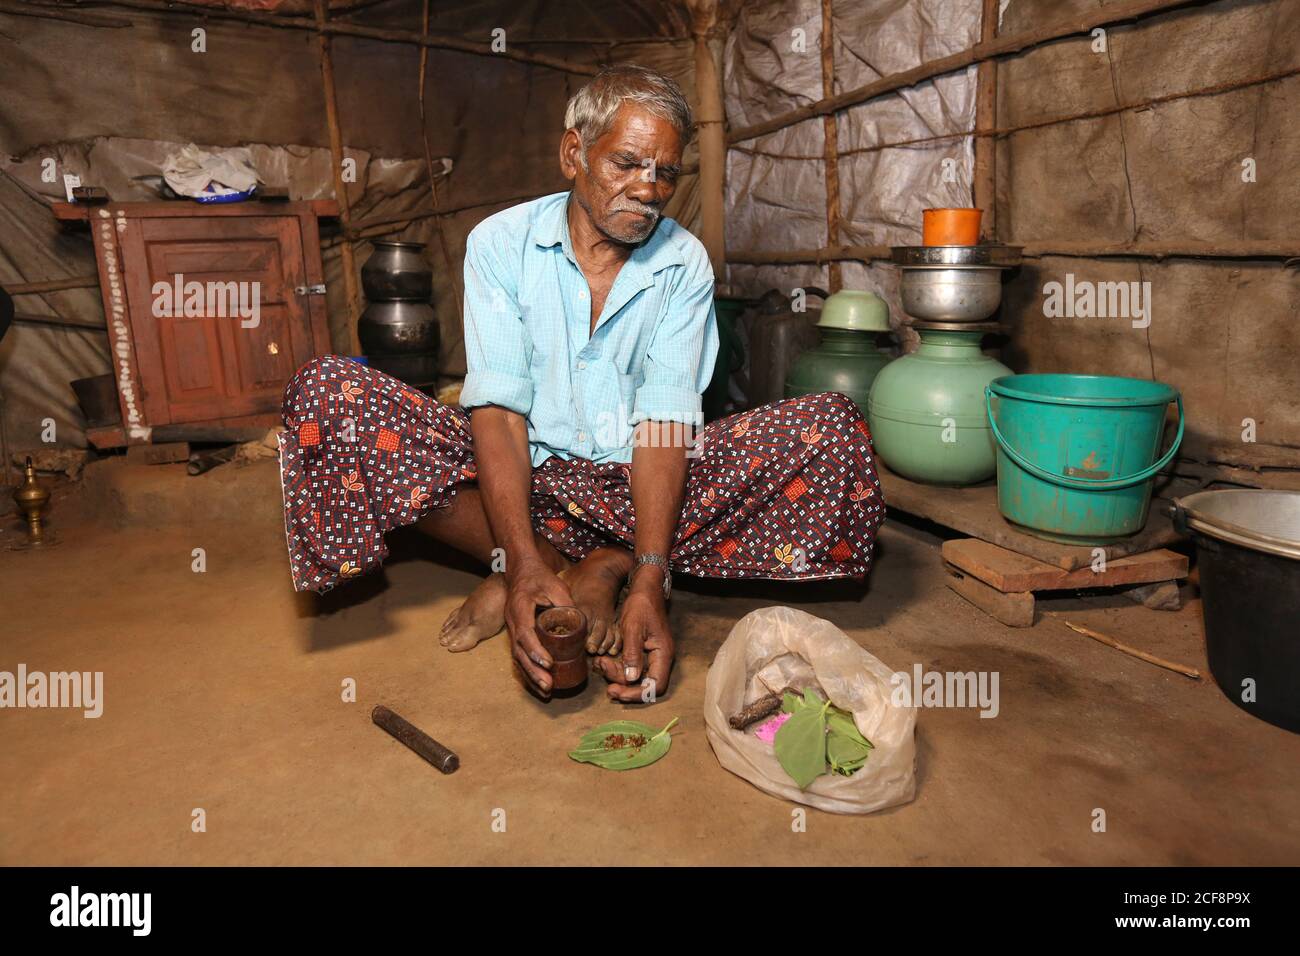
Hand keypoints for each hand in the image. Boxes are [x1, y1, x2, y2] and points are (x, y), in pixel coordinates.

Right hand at [504, 557, 573, 696]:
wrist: (521, 570)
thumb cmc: (540, 577)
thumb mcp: (556, 586)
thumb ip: (567, 604)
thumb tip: (581, 626)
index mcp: (520, 608)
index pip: (525, 634)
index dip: (535, 650)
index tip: (549, 663)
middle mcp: (512, 622)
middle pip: (518, 652)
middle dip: (533, 671)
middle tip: (548, 686)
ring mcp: (512, 629)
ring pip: (517, 657)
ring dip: (530, 676)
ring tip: (546, 690)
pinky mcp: (516, 634)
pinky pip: (519, 655)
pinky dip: (528, 670)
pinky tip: (539, 683)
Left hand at [596, 571, 673, 702]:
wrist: (644, 588)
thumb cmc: (642, 604)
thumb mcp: (634, 627)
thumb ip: (632, 653)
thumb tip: (630, 679)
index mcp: (663, 653)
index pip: (655, 685)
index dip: (637, 694)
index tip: (616, 691)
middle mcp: (659, 658)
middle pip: (643, 683)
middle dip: (621, 683)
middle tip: (602, 671)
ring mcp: (650, 655)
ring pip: (634, 676)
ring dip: (616, 673)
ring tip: (600, 662)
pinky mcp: (641, 650)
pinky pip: (629, 666)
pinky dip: (616, 665)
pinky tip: (603, 660)